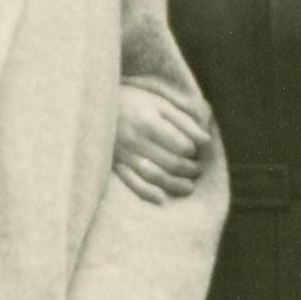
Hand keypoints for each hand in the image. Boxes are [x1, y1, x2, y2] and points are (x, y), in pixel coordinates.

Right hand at [112, 84, 212, 201]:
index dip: (193, 150)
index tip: (195, 149)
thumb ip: (183, 121)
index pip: (181, 145)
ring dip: (176, 185)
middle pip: (171, 163)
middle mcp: (136, 140)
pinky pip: (133, 184)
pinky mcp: (115, 165)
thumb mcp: (159, 103)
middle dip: (190, 169)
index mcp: (148, 121)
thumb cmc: (134, 102)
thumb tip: (206, 141)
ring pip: (156, 177)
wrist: (95, 105)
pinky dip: (148, 193)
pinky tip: (162, 198)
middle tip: (197, 169)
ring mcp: (124, 155)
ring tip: (189, 185)